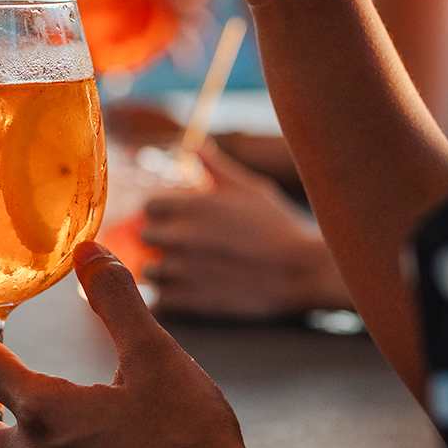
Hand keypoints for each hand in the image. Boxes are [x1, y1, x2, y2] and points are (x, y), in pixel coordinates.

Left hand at [143, 146, 350, 317]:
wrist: (301, 271)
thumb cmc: (280, 227)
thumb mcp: (250, 188)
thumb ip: (216, 168)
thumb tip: (195, 145)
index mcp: (193, 205)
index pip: (150, 207)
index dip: (163, 214)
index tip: (176, 221)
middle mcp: (182, 236)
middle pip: (146, 237)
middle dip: (162, 241)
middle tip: (182, 247)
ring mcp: (184, 270)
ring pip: (149, 271)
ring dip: (163, 272)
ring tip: (186, 273)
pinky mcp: (191, 301)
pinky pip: (161, 302)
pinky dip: (169, 300)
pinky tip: (187, 295)